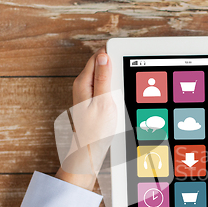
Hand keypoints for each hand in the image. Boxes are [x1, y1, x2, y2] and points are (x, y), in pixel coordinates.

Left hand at [55, 47, 114, 189]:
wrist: (89, 150)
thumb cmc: (95, 130)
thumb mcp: (103, 102)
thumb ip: (103, 78)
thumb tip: (104, 56)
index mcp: (83, 82)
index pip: (98, 56)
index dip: (113, 56)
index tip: (124, 61)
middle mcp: (82, 85)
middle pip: (102, 65)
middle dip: (115, 70)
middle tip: (122, 85)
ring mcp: (87, 93)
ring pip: (104, 77)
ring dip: (115, 82)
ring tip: (119, 96)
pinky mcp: (92, 101)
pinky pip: (105, 88)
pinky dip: (113, 92)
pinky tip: (117, 102)